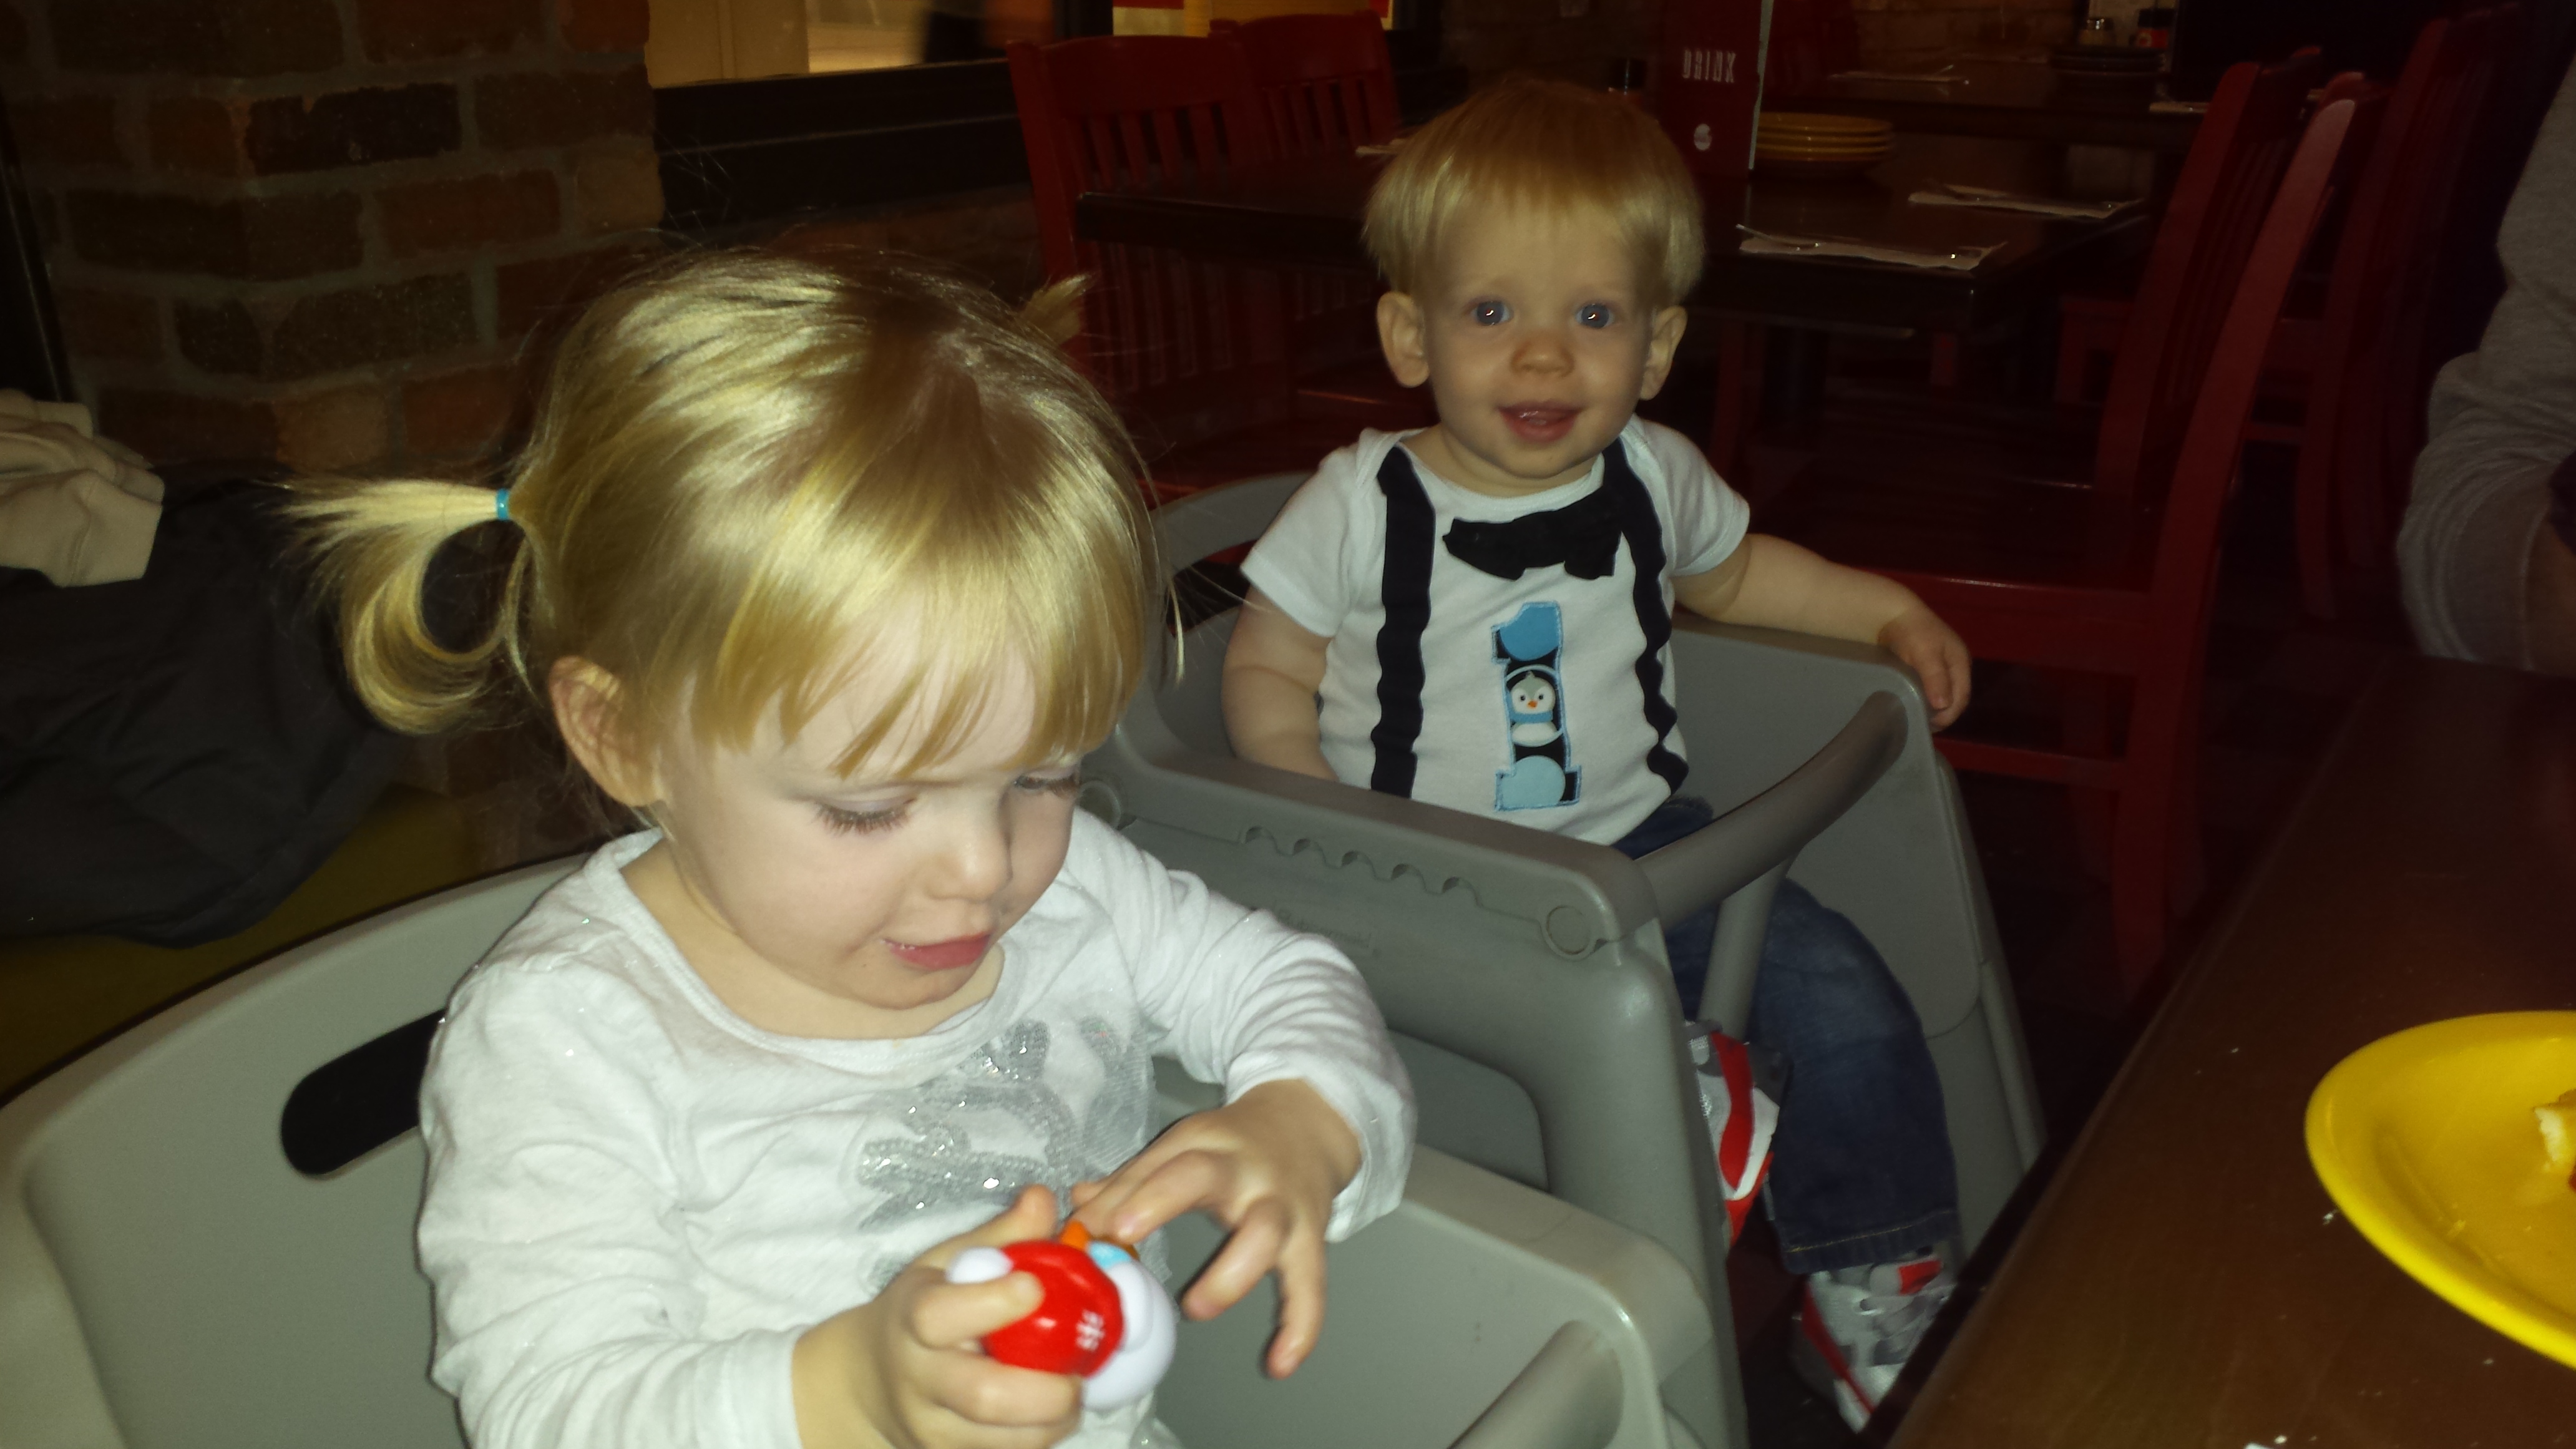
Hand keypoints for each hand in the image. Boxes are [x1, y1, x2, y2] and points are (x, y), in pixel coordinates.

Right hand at [792, 1186, 1082, 1448]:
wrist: (867, 1381)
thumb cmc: (920, 1311)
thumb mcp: (947, 1263)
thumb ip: (1000, 1235)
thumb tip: (1045, 1198)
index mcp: (914, 1317)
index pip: (940, 1316)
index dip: (992, 1303)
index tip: (1033, 1286)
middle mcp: (920, 1378)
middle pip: (983, 1396)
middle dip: (1047, 1388)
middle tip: (1079, 1367)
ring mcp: (933, 1428)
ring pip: (1004, 1441)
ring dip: (1055, 1418)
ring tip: (1074, 1387)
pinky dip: (1041, 1437)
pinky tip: (1052, 1411)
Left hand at [1070, 1080, 1359, 1378]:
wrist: (1307, 1125)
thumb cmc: (1232, 1146)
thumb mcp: (1185, 1148)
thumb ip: (1133, 1181)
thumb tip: (1079, 1207)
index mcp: (1203, 1145)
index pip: (1158, 1163)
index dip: (1125, 1193)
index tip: (1092, 1225)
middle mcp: (1241, 1170)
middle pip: (1204, 1177)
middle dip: (1163, 1199)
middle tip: (1125, 1233)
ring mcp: (1280, 1204)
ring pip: (1263, 1232)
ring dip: (1229, 1273)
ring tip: (1196, 1308)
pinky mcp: (1310, 1239)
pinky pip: (1310, 1285)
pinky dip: (1301, 1326)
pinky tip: (1279, 1364)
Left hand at [1878, 605, 1971, 729]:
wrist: (1891, 612)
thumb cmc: (1911, 632)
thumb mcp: (1925, 654)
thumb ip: (1936, 678)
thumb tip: (1943, 705)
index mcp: (1960, 662)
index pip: (1962, 696)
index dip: (1950, 713)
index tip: (1932, 726)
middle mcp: (1954, 664)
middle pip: (1955, 696)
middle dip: (1943, 713)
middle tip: (1924, 726)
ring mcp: (1942, 663)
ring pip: (1943, 692)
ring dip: (1935, 707)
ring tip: (1919, 718)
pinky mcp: (1927, 663)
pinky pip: (1931, 686)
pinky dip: (1926, 697)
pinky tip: (1914, 703)